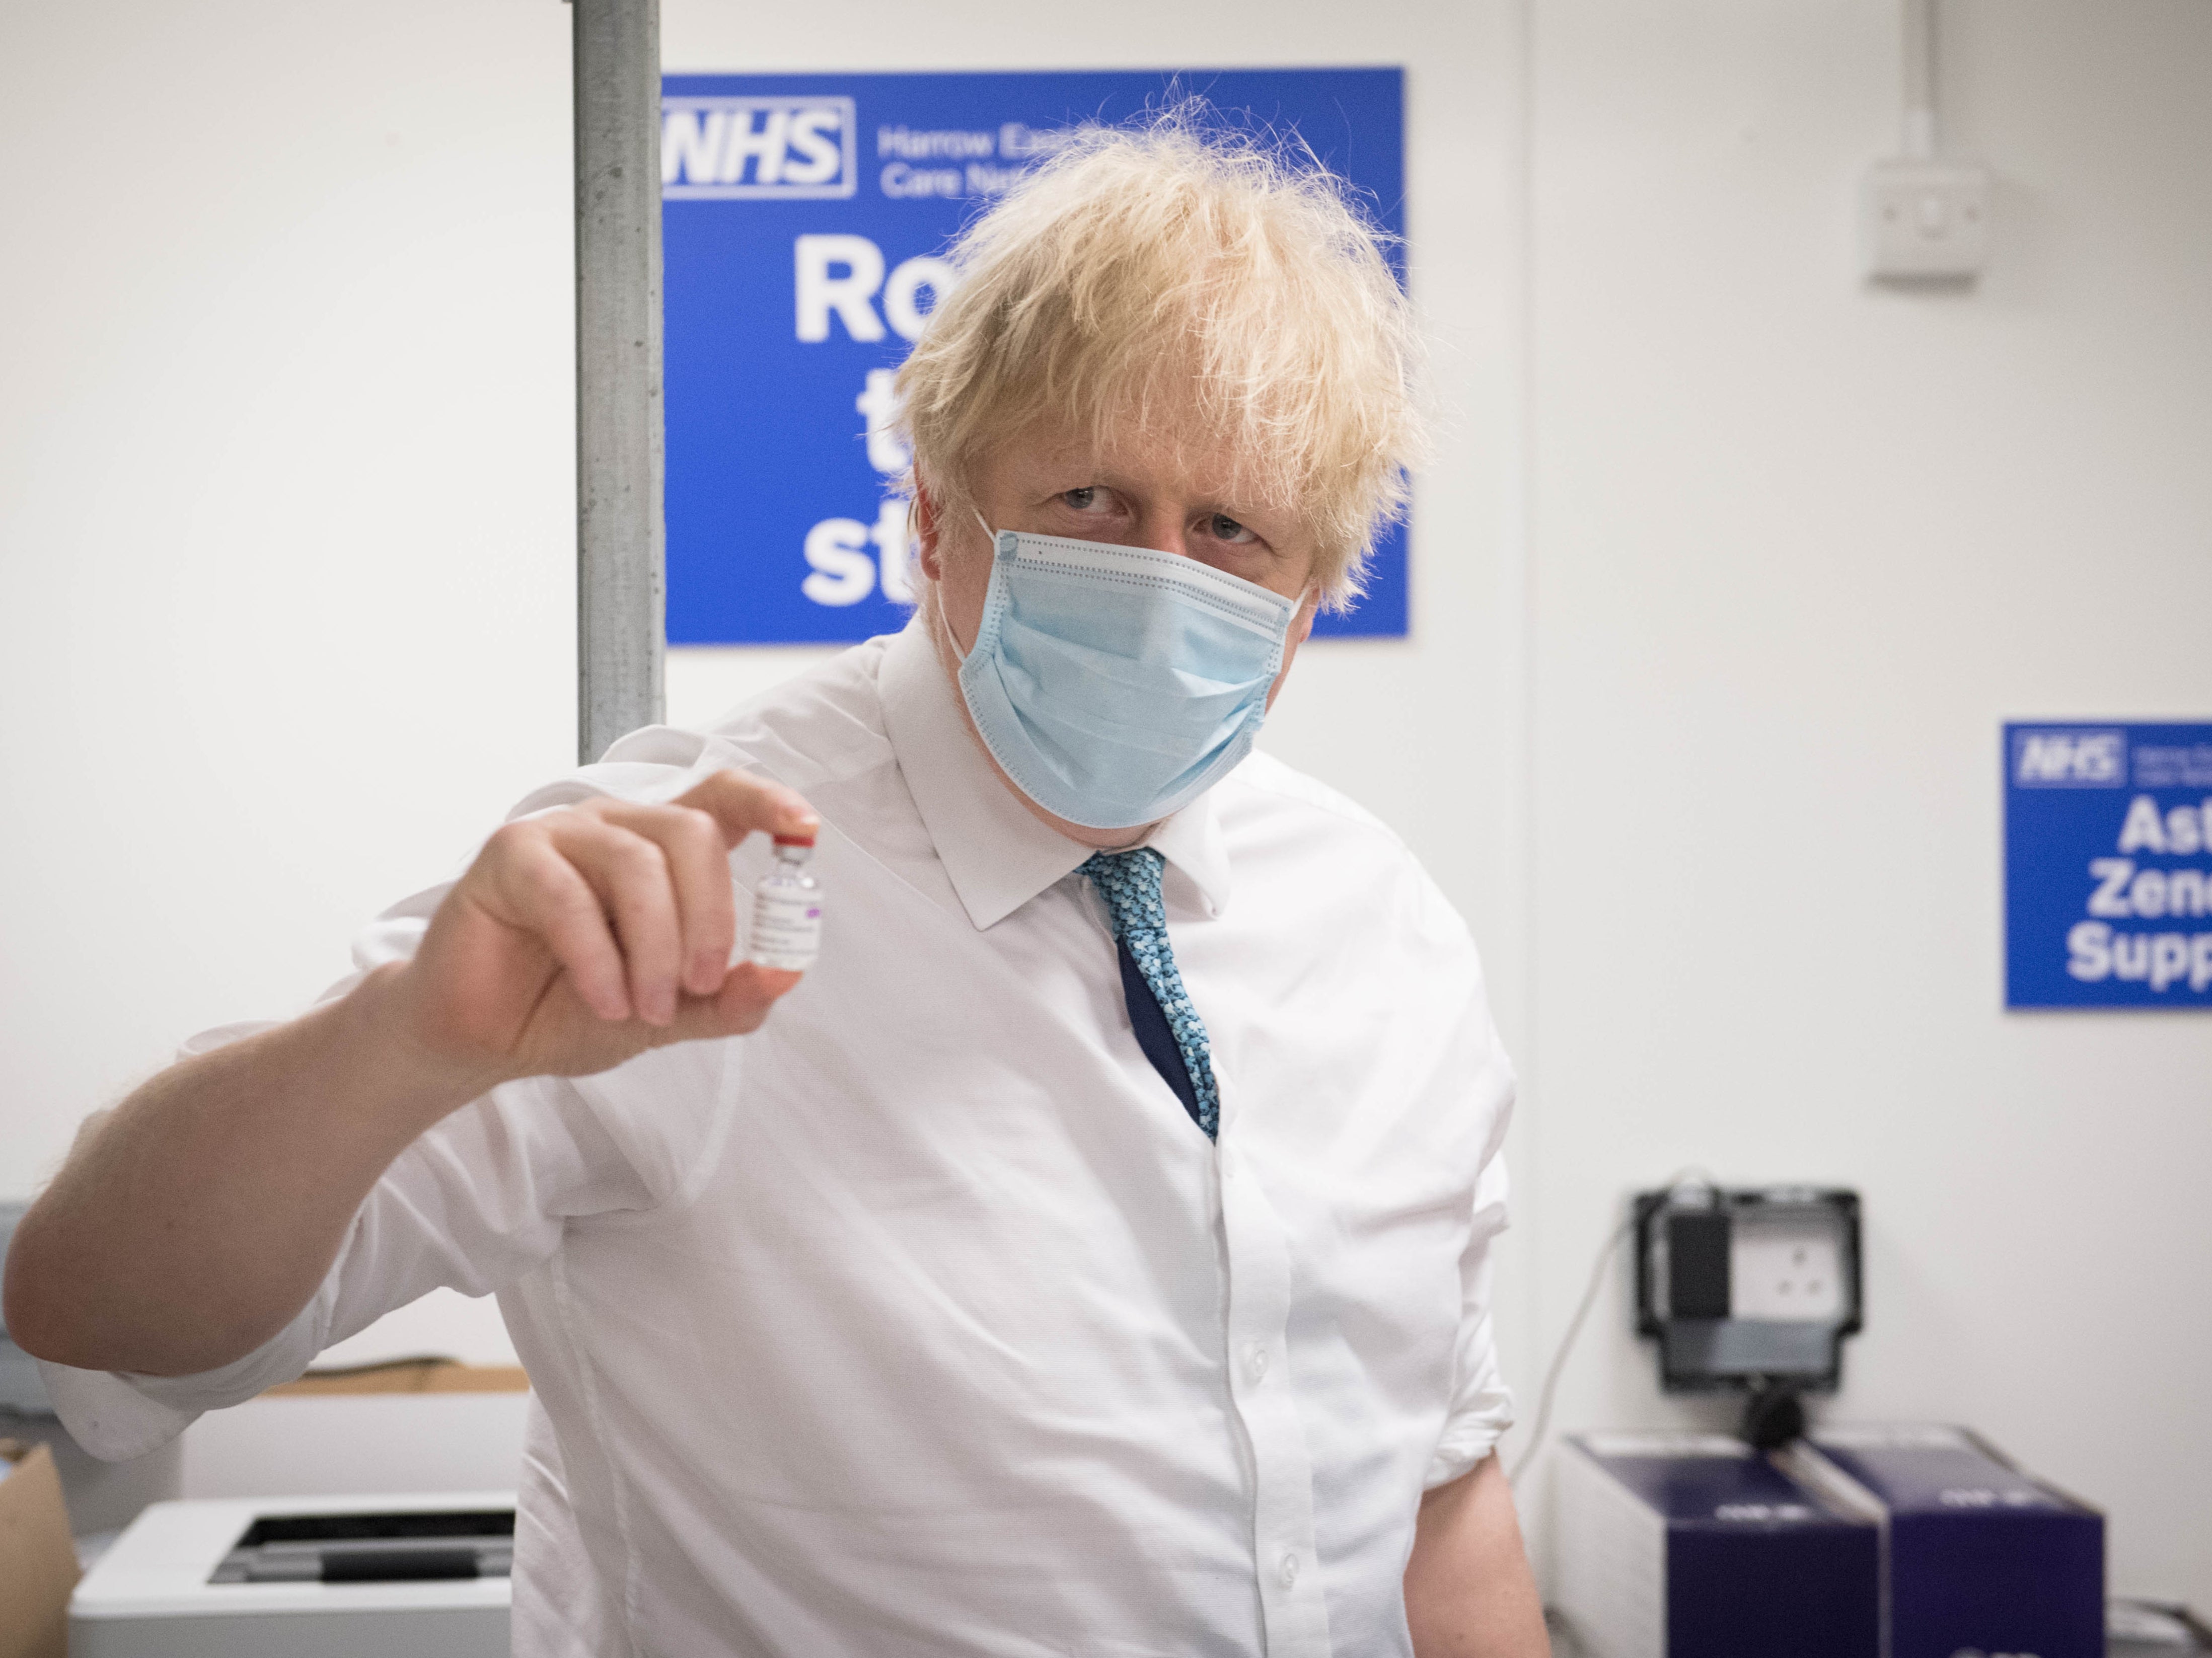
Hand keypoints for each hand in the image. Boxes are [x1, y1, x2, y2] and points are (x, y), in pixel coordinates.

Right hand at [387, 769, 818, 1084]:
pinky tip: (605, 1001)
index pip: (722, 797)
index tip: (806, 827)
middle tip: (700, 986)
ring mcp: (562, 834)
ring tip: (647, 1007)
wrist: (484, 1039)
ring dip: (654, 947)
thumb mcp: (670, 1014)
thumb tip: (786, 975)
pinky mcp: (510, 856)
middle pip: (693, 833)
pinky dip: (598, 957)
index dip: (767, 801)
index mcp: (662, 850)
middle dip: (710, 917)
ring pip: (637, 863)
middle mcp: (617, 828)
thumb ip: (727, 998)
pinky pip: (569, 893)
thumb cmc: (573, 1009)